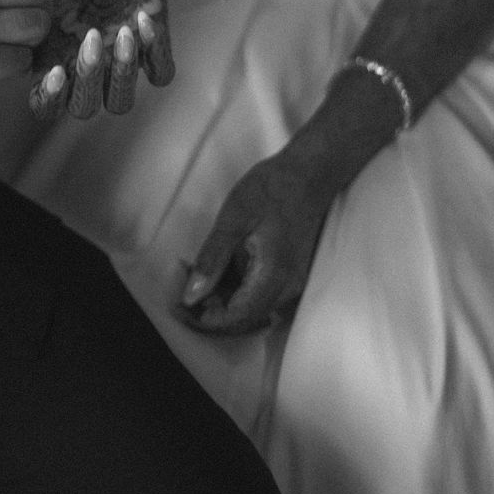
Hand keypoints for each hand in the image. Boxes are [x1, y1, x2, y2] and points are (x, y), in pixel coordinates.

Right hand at [23, 0, 174, 121]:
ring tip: (124, 31)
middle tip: (92, 38)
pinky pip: (161, 72)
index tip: (53, 70)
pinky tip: (146, 19)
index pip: (46, 102)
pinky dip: (155, 52)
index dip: (49, 97)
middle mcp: (86, 70)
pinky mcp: (155, 52)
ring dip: (122, 72)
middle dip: (89, 77)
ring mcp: (122, 65)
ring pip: (121, 100)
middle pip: (83, 106)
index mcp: (53, 61)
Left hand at [176, 147, 337, 334]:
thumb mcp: (233, 219)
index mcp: (274, 275)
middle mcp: (289, 287)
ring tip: (199, 276)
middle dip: (213, 311)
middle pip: (246, 319)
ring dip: (224, 300)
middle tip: (186, 290)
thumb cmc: (273, 188)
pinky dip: (238, 289)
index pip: (237, 317)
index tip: (182, 306)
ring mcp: (294, 282)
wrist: (311, 173)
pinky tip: (221, 269)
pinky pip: (262, 294)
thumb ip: (212, 260)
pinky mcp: (292, 274)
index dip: (207, 319)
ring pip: (253, 308)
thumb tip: (192, 295)